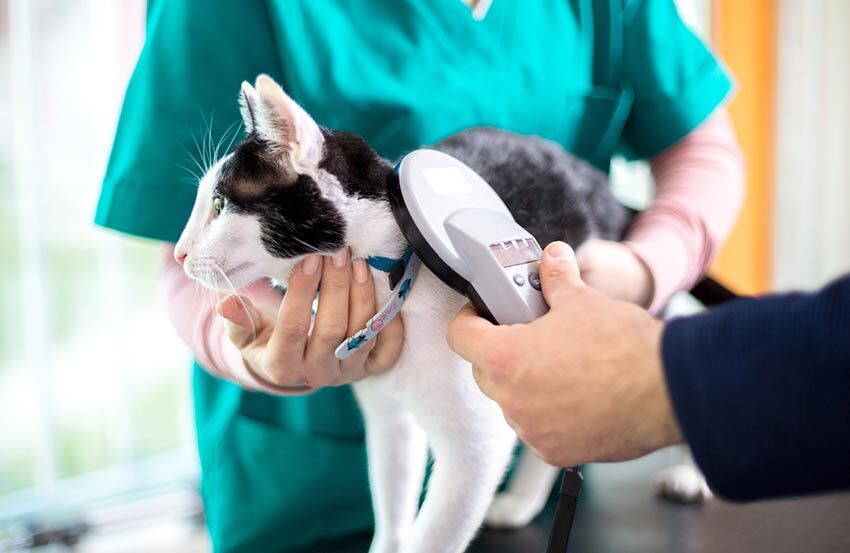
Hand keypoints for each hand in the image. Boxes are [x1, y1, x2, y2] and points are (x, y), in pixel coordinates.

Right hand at [216, 248, 403, 390]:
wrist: (292, 368)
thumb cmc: (266, 341)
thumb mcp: (244, 334)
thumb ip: (237, 320)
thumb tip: (227, 304)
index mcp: (281, 367)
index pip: (293, 327)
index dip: (302, 292)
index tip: (309, 259)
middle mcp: (317, 374)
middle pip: (332, 329)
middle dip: (337, 286)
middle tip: (339, 252)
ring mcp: (347, 373)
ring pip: (362, 335)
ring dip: (363, 296)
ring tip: (358, 262)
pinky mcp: (370, 370)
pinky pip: (388, 351)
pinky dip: (392, 324)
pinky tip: (385, 294)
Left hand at [446, 241, 681, 466]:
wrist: (670, 391)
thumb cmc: (625, 348)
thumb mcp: (583, 300)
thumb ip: (556, 278)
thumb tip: (552, 257)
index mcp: (506, 358)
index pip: (459, 336)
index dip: (469, 319)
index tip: (484, 313)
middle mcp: (512, 400)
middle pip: (484, 370)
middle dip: (499, 351)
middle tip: (529, 335)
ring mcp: (532, 430)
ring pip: (512, 402)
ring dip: (525, 384)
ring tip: (560, 366)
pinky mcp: (555, 452)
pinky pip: (537, 428)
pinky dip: (548, 413)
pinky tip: (576, 395)